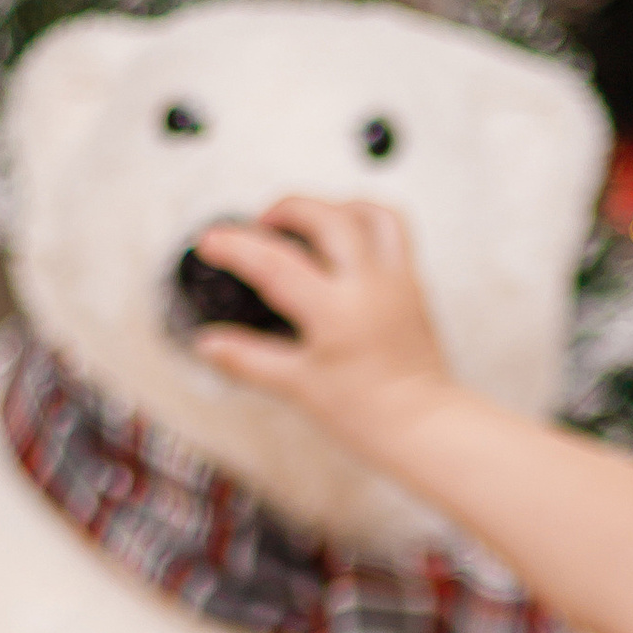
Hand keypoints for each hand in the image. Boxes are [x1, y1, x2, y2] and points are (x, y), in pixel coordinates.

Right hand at [188, 197, 450, 452]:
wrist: (424, 427)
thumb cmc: (371, 415)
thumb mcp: (298, 387)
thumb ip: (248, 360)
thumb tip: (208, 344)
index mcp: (336, 312)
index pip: (275, 262)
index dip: (236, 246)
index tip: (210, 242)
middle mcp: (371, 286)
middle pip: (326, 216)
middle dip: (285, 208)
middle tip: (259, 224)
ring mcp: (397, 280)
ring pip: (370, 212)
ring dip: (332, 204)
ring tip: (304, 220)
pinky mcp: (414, 284)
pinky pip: (393, 231)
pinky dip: (364, 220)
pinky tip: (344, 236)